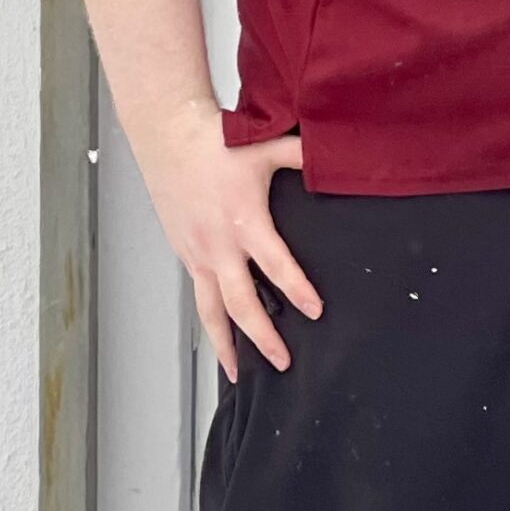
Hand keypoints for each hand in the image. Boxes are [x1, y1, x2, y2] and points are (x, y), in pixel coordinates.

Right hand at [129, 98, 320, 379]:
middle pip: (239, 304)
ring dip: (224, 344)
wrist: (169, 138)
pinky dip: (209, 321)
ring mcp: (197, 253)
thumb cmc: (217, 143)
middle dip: (261, 337)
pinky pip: (198, 296)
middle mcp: (218, 245)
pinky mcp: (185, 253)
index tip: (315, 311)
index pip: (275, 265)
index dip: (296, 290)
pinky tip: (220, 336)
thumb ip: (306, 154)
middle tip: (282, 361)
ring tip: (236, 372)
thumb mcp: (269, 146)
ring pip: (210, 311)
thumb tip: (340, 152)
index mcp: (244, 222)